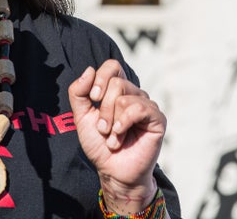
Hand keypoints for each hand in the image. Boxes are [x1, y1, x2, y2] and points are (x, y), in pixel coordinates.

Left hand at [68, 60, 165, 204]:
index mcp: (118, 90)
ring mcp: (147, 105)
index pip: (112, 66)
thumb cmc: (99, 144)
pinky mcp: (157, 119)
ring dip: (112, 123)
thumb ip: (78, 92)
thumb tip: (89, 69)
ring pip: (124, 98)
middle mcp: (134, 94)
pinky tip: (121, 136)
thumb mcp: (81, 117)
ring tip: (113, 137)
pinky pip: (139, 109)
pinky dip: (124, 123)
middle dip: (103, 110)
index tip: (93, 99)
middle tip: (103, 129)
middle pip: (116, 84)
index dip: (100, 79)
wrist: (112, 171)